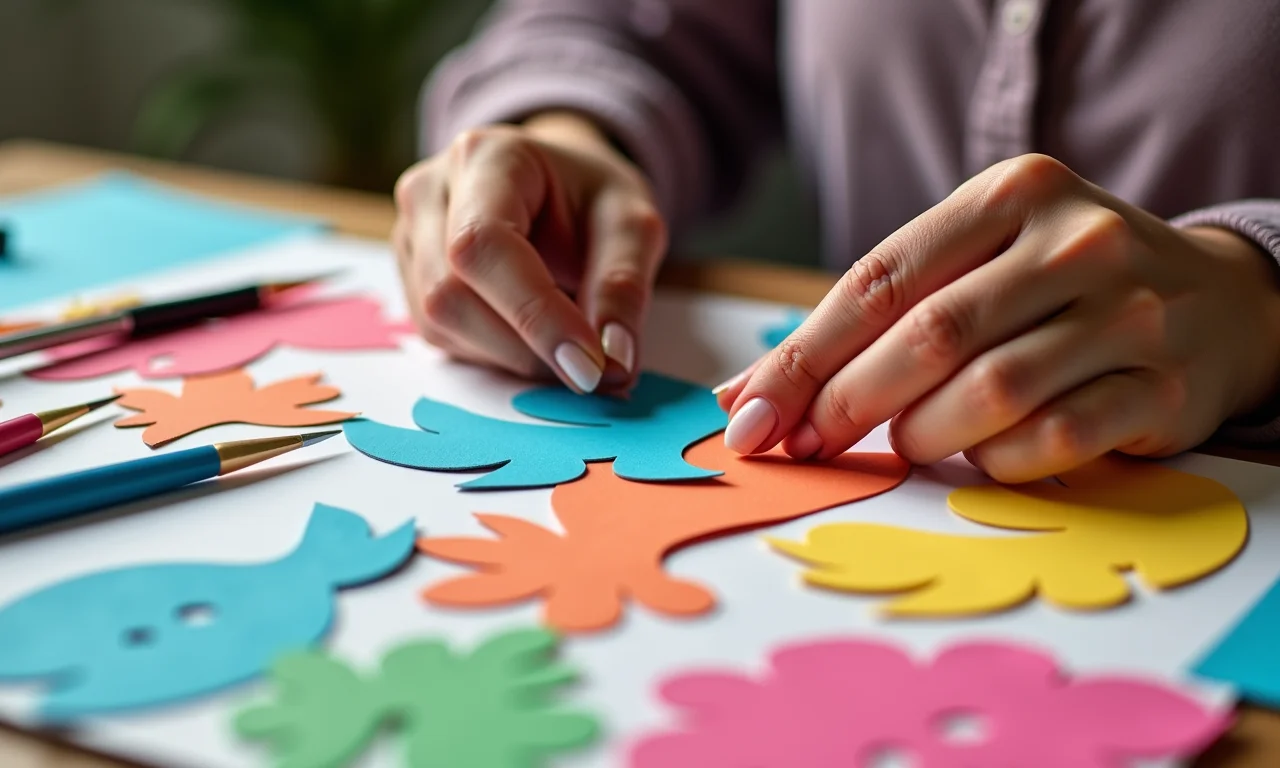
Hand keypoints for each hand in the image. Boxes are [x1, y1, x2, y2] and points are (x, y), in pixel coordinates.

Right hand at [393, 112, 667, 392]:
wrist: (560, 188)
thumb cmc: (593, 199)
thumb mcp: (633, 224)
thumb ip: (623, 286)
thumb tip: (613, 361)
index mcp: (486, 158)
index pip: (484, 244)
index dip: (534, 314)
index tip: (588, 366)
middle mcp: (429, 192)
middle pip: (450, 294)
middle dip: (525, 346)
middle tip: (590, 368)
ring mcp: (411, 238)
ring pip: (442, 325)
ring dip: (511, 356)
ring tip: (564, 340)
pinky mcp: (411, 281)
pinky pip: (442, 338)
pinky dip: (496, 354)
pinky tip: (532, 335)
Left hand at [717, 154, 1279, 481]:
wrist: (1216, 300)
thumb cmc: (1058, 284)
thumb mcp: (974, 265)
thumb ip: (872, 317)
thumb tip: (748, 396)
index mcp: (1011, 195)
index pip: (879, 279)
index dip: (804, 356)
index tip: (752, 415)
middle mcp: (1076, 242)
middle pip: (930, 335)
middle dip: (847, 402)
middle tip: (805, 444)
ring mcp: (1129, 313)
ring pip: (990, 392)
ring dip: (923, 433)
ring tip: (907, 440)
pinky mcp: (1162, 387)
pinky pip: (1053, 440)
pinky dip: (997, 460)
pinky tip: (983, 453)